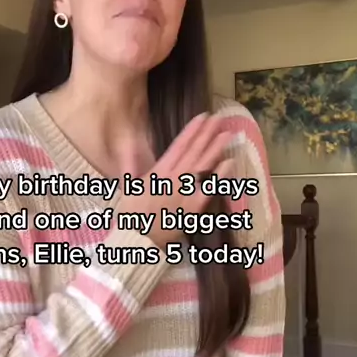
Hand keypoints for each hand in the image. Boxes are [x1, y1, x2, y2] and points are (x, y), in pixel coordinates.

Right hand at [116, 113, 232, 250]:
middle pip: (194, 152)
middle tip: (220, 119)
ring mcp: (185, 191)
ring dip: (216, 148)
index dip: (192, 130)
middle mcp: (174, 178)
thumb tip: (128, 146)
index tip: (202, 117)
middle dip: (207, 134)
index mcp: (158, 172)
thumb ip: (130, 165)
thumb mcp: (127, 187)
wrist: (138, 239)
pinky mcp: (194, 207)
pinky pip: (210, 189)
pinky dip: (220, 175)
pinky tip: (229, 162)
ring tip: (228, 134)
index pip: (178, 146)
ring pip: (203, 166)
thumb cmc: (131, 216)